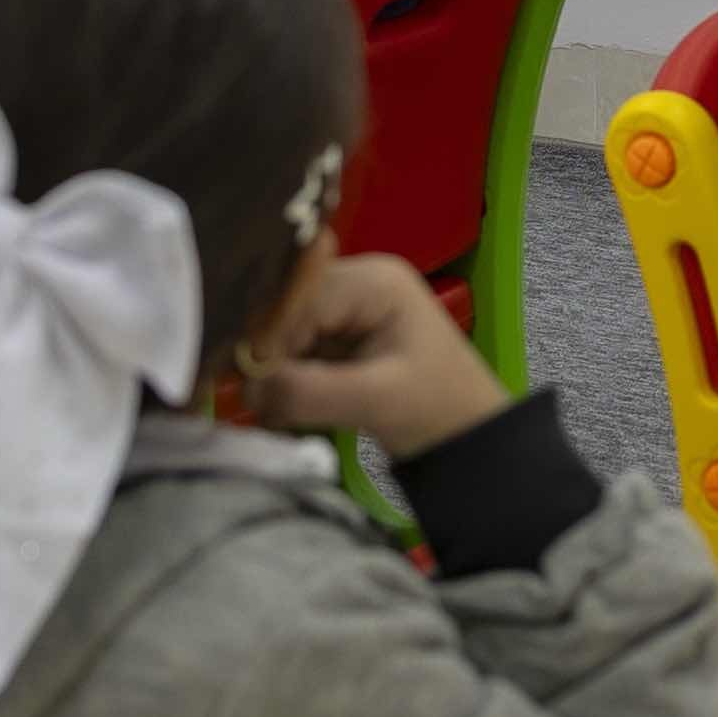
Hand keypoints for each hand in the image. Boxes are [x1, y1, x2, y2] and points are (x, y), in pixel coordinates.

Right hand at [246, 250, 513, 457]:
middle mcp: (356, 282)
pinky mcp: (339, 336)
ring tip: (267, 411)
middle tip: (253, 402)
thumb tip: (249, 389)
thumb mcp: (376, 402)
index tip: (248, 383)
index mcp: (373, 282)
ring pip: (283, 331)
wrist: (468, 435)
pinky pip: (293, 350)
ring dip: (271, 371)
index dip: (269, 338)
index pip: (299, 298)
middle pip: (285, 308)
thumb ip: (311, 392)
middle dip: (267, 356)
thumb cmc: (437, 410)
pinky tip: (279, 408)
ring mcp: (346, 308)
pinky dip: (283, 380)